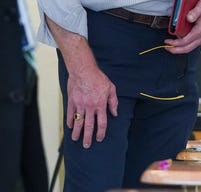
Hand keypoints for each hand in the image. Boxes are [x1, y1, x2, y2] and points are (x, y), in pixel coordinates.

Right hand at [45, 17, 117, 148]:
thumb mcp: (111, 88)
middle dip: (88, 137)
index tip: (100, 138)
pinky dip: (70, 121)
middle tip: (87, 145)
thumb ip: (113, 101)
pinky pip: (70, 114)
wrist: (83, 70)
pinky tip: (70, 127)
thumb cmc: (98, 78)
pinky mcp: (71, 102)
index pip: (102, 122)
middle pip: (89, 126)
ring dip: (77, 132)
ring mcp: (79, 105)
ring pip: (78, 122)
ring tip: (76, 140)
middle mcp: (90, 107)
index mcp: (100, 104)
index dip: (101, 132)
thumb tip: (115, 113)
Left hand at [165, 0, 200, 53]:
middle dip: (176, 50)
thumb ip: (194, 12)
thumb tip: (188, 18)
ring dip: (181, 49)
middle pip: (188, 48)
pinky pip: (195, 45)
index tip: (168, 41)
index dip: (175, 43)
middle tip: (167, 48)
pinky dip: (187, 46)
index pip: (186, 41)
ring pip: (192, 48)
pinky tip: (182, 42)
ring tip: (172, 46)